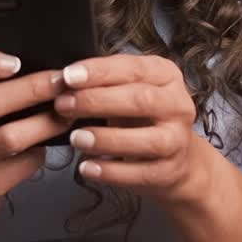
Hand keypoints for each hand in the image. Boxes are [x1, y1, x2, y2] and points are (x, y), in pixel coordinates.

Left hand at [53, 54, 212, 206]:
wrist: (174, 156)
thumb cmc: (141, 115)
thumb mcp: (127, 90)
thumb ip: (102, 83)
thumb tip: (65, 81)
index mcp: (166, 75)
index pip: (133, 68)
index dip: (100, 72)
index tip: (69, 76)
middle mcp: (178, 105)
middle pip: (140, 100)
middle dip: (97, 101)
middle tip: (63, 105)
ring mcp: (177, 140)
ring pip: (146, 140)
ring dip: (106, 139)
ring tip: (75, 138)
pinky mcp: (170, 170)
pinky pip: (140, 173)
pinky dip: (111, 172)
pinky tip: (88, 167)